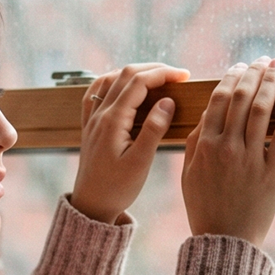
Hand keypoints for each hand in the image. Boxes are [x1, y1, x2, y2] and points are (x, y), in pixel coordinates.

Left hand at [69, 62, 188, 223]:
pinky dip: (113, 81)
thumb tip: (167, 101)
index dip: (163, 74)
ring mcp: (92, 118)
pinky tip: (122, 84)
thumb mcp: (140, 162)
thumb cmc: (117, 188)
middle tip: (177, 75)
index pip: (139, 82)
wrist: (91, 205)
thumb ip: (154, 129)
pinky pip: (96, 92)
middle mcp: (100, 114)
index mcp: (113, 120)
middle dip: (153, 69)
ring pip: (112, 79)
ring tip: (157, 78)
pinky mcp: (90, 125)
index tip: (184, 76)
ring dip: (135, 73)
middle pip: (125, 74)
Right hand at [181, 57, 274, 243]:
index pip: (219, 99)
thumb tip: (206, 114)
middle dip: (254, 72)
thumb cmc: (205, 209)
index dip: (231, 77)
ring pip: (261, 110)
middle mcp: (227, 147)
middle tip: (264, 59)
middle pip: (241, 97)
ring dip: (271, 82)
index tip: (241, 66)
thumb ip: (194, 143)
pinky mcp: (273, 171)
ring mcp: (250, 158)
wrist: (225, 241)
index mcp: (204, 145)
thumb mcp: (188, 175)